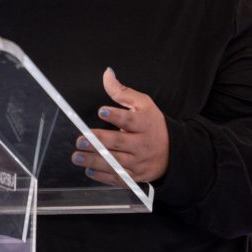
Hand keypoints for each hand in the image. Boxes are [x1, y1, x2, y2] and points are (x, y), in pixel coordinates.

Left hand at [71, 68, 169, 184]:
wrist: (173, 151)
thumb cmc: (152, 124)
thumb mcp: (143, 104)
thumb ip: (122, 91)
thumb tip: (107, 73)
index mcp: (145, 123)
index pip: (130, 119)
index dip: (116, 115)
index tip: (101, 111)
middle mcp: (143, 144)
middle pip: (119, 142)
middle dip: (98, 141)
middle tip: (80, 139)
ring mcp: (140, 162)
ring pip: (116, 162)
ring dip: (95, 160)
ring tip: (77, 156)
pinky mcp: (136, 176)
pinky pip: (118, 177)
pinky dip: (103, 176)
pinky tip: (88, 170)